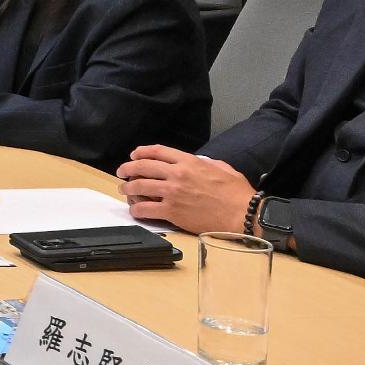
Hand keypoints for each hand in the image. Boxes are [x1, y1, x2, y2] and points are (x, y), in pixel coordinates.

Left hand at [117, 145, 252, 233]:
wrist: (241, 214)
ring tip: (124, 189)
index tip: (134, 155)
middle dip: (128, 168)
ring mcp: (172, 193)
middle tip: (122, 172)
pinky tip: (135, 210)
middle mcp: (177, 174)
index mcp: (189, 161)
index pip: (157, 151)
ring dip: (128, 187)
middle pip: (143, 167)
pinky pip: (145, 209)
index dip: (141, 152)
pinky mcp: (172, 212)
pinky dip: (136, 209)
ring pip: (139, 187)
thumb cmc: (236, 193)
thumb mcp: (222, 168)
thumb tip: (200, 162)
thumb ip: (206, 163)